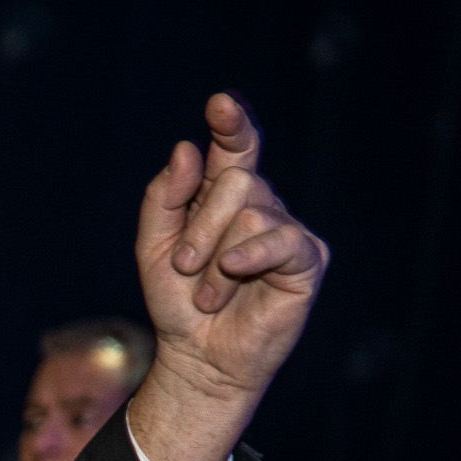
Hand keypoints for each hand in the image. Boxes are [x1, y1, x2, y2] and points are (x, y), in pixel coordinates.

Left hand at [129, 93, 330, 460]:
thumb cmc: (177, 302)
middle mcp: (261, 205)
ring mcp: (286, 230)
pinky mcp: (307, 260)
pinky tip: (234, 273)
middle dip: (199, 226)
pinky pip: (280, 239)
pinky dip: (249, 256)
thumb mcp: (154, 247)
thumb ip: (164, 198)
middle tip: (187, 268)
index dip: (232, 124)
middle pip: (236, 180)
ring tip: (209, 293)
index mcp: (224, 196)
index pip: (236, 148)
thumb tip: (188, 149)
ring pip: (252, 212)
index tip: (220, 104)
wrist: (197, 356)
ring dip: (216, 258)